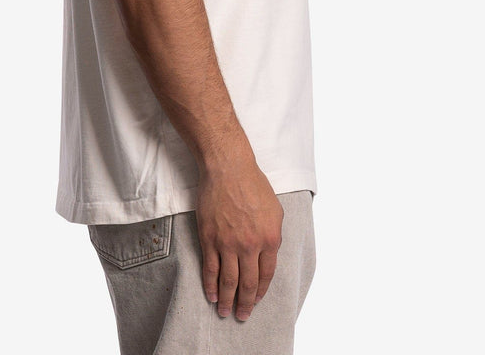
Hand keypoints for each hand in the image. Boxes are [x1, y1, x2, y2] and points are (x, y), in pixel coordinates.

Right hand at [195, 159, 283, 321]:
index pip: (266, 274)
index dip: (261, 291)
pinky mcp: (210, 238)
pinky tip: (212, 295)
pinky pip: (210, 268)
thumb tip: (268, 252)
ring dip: (227, 300)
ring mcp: (228, 243)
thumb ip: (273, 233)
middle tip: (242, 316)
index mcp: (270, 238)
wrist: (228, 167)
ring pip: (228, 281)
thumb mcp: (275, 209)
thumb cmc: (253, 184)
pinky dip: (210, 285)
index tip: (257, 300)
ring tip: (225, 312)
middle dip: (246, 304)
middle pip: (248, 283)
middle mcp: (250, 245)